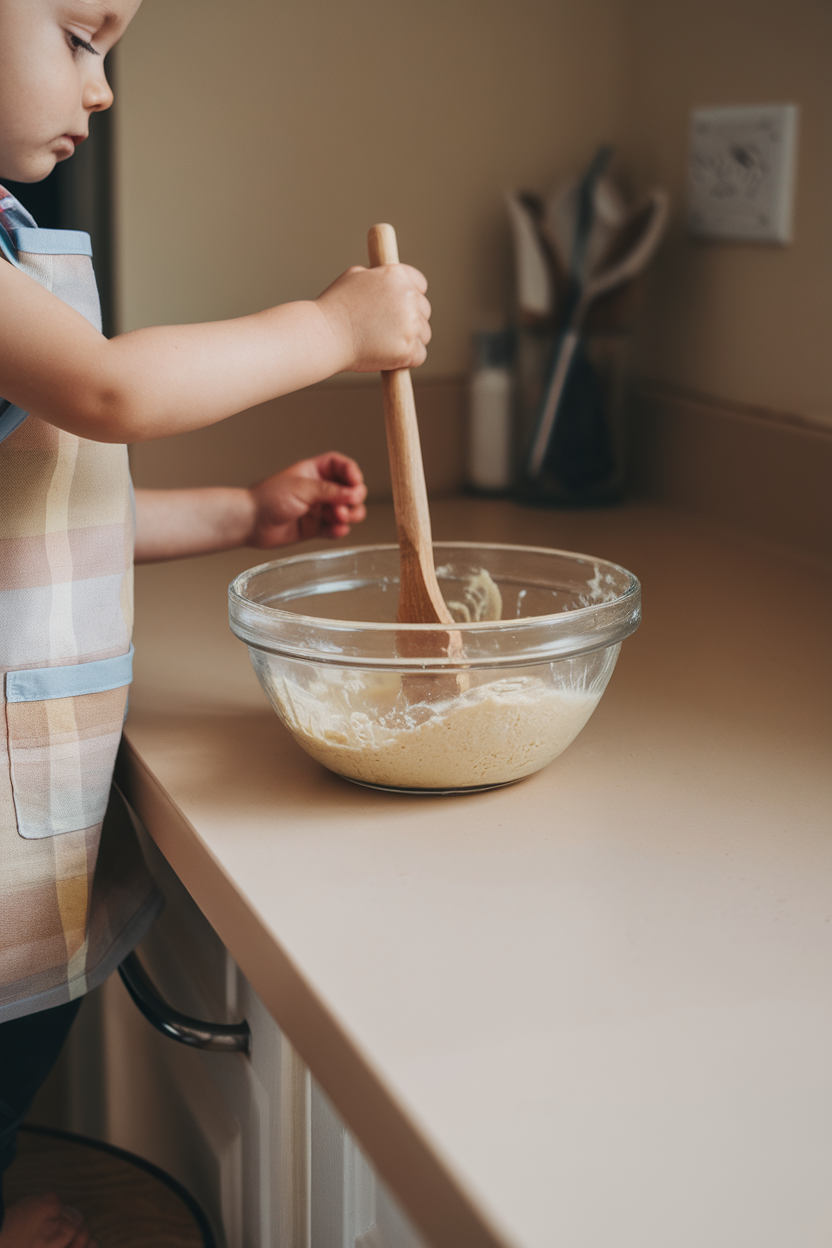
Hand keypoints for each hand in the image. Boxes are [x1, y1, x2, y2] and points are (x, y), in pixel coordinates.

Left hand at [247, 452, 367, 546]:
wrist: (251, 522)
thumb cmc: (268, 499)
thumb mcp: (303, 488)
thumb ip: (330, 491)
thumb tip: (354, 493)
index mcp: (314, 472)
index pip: (341, 466)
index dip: (351, 472)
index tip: (356, 482)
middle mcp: (318, 490)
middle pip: (349, 490)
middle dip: (353, 498)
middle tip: (349, 505)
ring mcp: (318, 509)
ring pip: (346, 511)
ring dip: (349, 515)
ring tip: (341, 518)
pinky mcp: (315, 528)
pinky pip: (335, 529)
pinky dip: (339, 531)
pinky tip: (337, 531)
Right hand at [315, 264, 430, 373]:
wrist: (324, 335)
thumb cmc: (334, 307)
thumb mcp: (355, 277)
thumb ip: (379, 278)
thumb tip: (388, 282)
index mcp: (396, 275)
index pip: (420, 285)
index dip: (410, 297)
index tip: (400, 308)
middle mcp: (408, 296)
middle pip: (424, 311)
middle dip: (410, 320)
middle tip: (386, 330)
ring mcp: (410, 324)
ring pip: (424, 335)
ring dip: (409, 340)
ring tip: (383, 343)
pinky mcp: (408, 349)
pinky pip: (419, 355)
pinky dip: (406, 359)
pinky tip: (387, 356)